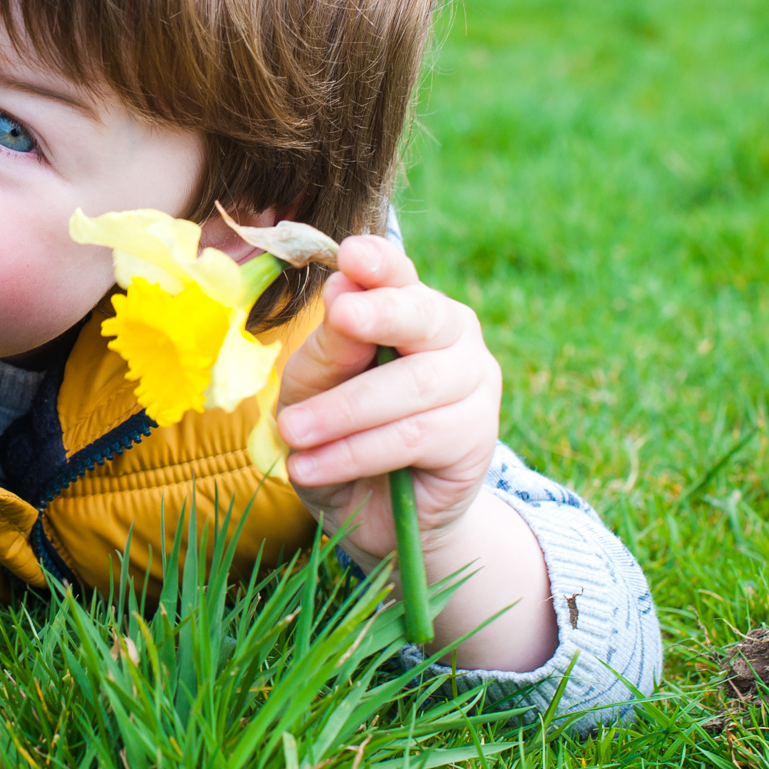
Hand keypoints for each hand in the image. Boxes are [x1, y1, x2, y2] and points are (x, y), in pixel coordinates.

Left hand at [274, 238, 553, 669]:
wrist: (371, 514)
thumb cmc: (336, 433)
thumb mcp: (313, 387)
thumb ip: (330, 345)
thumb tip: (343, 289)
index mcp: (408, 305)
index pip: (398, 273)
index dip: (380, 262)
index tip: (353, 254)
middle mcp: (451, 334)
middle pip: (422, 316)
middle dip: (380, 316)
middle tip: (341, 315)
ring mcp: (474, 383)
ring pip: (412, 386)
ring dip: (343, 411)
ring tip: (292, 433)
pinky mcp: (476, 437)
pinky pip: (413, 437)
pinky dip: (355, 452)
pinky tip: (311, 465)